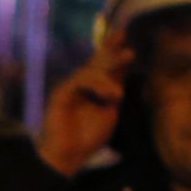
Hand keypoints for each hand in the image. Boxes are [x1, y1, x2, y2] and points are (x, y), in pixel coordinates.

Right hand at [41, 33, 130, 175]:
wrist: (67, 156)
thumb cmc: (87, 138)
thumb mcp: (109, 113)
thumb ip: (115, 94)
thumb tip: (125, 73)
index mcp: (93, 89)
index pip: (105, 66)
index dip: (115, 51)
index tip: (128, 38)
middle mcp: (81, 84)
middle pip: (96, 61)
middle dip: (110, 47)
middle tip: (123, 33)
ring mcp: (70, 87)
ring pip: (91, 69)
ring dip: (110, 68)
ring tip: (124, 77)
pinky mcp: (61, 92)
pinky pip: (82, 80)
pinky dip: (99, 84)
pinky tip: (111, 95)